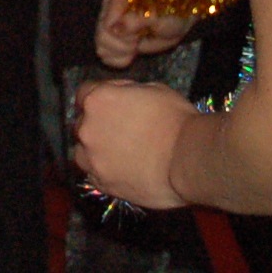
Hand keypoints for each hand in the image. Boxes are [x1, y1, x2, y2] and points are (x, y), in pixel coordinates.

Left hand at [72, 79, 194, 209]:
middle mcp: (87, 127)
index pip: (84, 94)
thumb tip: (121, 96)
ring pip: (82, 152)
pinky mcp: (102, 182)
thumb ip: (126, 91)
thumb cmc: (178, 120)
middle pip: (81, 124)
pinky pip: (94, 175)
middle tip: (119, 134)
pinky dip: (104, 172)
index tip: (111, 108)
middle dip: (96, 126)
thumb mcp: (153, 89)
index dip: (99, 100)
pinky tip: (122, 171)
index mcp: (98, 100)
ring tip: (118, 156)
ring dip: (95, 152)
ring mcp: (92, 157)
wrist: (190, 159)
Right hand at [94, 0, 194, 68]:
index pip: (107, 23)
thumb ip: (137, 20)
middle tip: (139, 39)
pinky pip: (104, 56)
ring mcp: (107, 23)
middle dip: (123, 44)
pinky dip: (118, 59)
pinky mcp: (110, 38)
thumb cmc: (172, 13)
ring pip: (101, 46)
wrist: (177, 22)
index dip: (123, 35)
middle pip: (102, 35)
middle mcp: (109, 7)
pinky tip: (130, 54)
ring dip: (121, 52)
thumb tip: (116, 29)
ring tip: (136, 46)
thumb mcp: (160, 16)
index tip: (140, 34)